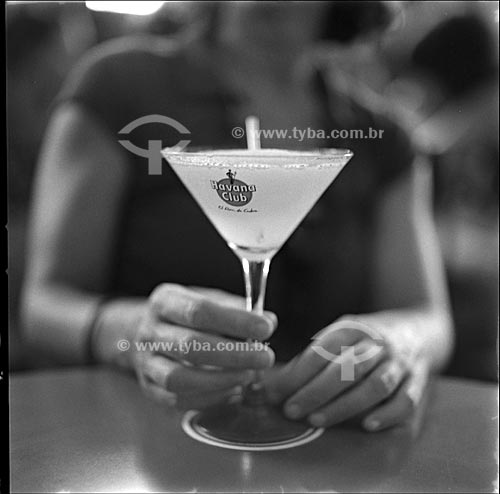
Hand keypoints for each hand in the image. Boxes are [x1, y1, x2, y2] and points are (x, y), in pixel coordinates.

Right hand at [133, 284, 276, 409]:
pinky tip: (233, 390)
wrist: (149, 334)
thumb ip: (238, 309)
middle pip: (191, 345)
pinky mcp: (149, 388)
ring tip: (250, 375)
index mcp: (165, 301)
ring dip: (221, 379)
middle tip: (266, 357)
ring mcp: (146, 362)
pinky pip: (177, 400)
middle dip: (234, 354)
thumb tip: (269, 321)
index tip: (265, 329)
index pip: (200, 310)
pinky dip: (209, 398)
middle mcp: (150, 331)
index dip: (235, 321)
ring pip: (179, 378)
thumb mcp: (209, 299)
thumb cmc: (188, 316)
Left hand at [264, 314, 428, 431]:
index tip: (276, 392)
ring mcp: (400, 363)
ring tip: (317, 420)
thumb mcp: (341, 333)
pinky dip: (388, 414)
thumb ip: (314, 355)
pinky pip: (407, 400)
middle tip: (292, 410)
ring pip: (375, 386)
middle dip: (316, 391)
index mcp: (354, 328)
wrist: (418, 329)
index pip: (323, 350)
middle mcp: (378, 344)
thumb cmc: (368, 336)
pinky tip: (367, 425)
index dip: (298, 373)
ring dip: (345, 405)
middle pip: (347, 368)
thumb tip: (276, 383)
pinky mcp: (418, 381)